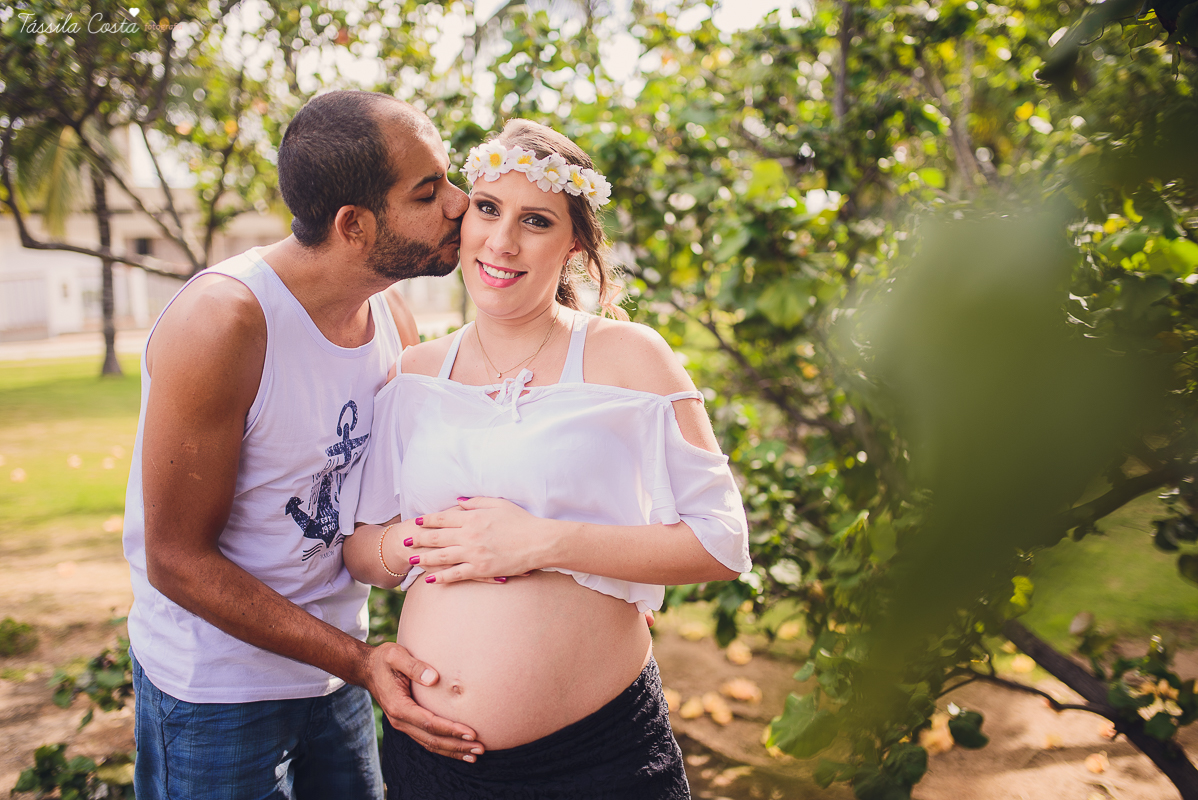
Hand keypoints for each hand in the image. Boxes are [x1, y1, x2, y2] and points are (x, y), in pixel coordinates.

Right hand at [364, 642, 483, 760]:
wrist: (367, 669)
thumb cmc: (383, 659)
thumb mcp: (395, 655)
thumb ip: (414, 666)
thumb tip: (434, 678)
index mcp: (399, 706)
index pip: (429, 723)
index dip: (451, 729)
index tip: (471, 732)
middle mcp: (400, 720)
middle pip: (432, 739)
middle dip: (457, 746)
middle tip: (480, 749)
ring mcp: (403, 724)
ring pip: (430, 744)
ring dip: (453, 750)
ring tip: (475, 755)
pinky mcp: (408, 724)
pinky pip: (427, 739)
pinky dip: (444, 746)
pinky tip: (459, 749)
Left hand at [406, 497, 551, 583]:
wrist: (539, 542)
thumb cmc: (522, 521)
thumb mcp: (499, 504)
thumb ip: (476, 502)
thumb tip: (458, 502)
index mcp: (473, 518)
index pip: (444, 518)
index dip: (428, 520)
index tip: (417, 521)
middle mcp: (469, 535)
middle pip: (437, 537)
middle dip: (419, 539)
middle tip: (405, 541)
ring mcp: (474, 553)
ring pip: (442, 556)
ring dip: (424, 558)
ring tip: (412, 560)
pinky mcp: (480, 569)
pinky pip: (456, 574)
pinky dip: (442, 577)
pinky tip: (431, 579)